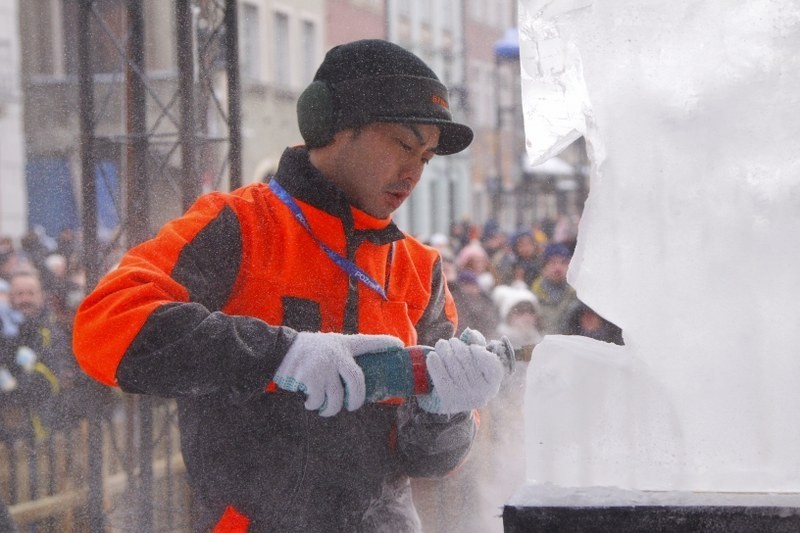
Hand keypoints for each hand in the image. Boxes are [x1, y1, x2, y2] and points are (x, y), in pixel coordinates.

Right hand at [274, 332, 403, 416]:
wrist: (278, 349)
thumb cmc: (304, 351)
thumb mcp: (326, 346)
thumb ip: (340, 358)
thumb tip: (353, 384)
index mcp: (342, 345)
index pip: (367, 342)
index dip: (384, 344)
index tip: (399, 345)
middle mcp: (337, 355)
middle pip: (357, 384)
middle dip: (356, 401)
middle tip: (351, 406)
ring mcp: (325, 367)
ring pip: (336, 399)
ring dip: (329, 408)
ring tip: (322, 407)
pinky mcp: (311, 378)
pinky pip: (317, 401)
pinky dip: (312, 404)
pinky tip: (306, 398)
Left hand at [418, 332, 504, 413]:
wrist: (458, 400)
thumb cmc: (471, 372)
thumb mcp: (480, 360)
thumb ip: (478, 343)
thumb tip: (470, 333)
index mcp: (493, 382)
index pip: (490, 362)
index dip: (480, 351)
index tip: (472, 347)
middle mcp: (482, 392)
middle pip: (466, 359)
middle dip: (457, 345)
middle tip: (452, 341)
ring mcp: (465, 396)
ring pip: (452, 364)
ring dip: (444, 349)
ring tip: (441, 344)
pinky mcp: (448, 397)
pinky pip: (440, 376)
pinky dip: (434, 363)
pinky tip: (432, 356)